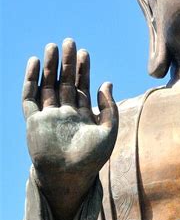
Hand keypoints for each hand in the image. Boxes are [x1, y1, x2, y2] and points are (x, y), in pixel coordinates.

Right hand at [22, 38, 117, 219]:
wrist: (69, 177)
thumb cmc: (92, 159)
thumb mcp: (109, 131)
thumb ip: (110, 108)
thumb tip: (107, 83)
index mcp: (82, 115)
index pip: (81, 87)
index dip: (83, 70)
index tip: (85, 52)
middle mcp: (64, 113)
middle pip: (64, 82)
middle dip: (66, 62)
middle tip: (70, 41)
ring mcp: (48, 116)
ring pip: (47, 85)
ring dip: (49, 67)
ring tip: (53, 46)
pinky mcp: (33, 121)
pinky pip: (29, 97)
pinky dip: (31, 80)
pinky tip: (35, 63)